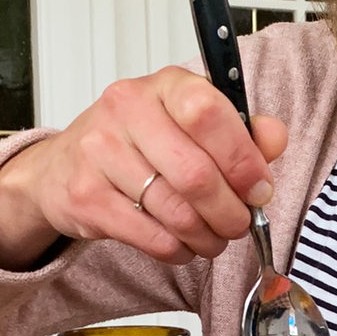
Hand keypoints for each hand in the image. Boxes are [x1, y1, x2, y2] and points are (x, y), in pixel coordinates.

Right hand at [0, 67, 287, 269]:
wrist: (62, 167)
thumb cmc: (137, 144)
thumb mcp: (189, 124)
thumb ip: (240, 130)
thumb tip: (274, 139)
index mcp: (163, 85)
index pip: (209, 112)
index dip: (243, 159)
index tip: (259, 188)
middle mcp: (126, 110)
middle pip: (196, 174)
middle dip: (230, 212)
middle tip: (239, 224)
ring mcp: (100, 152)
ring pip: (175, 211)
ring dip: (206, 236)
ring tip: (213, 238)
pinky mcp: (86, 196)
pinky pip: (150, 236)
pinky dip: (178, 249)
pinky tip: (183, 245)